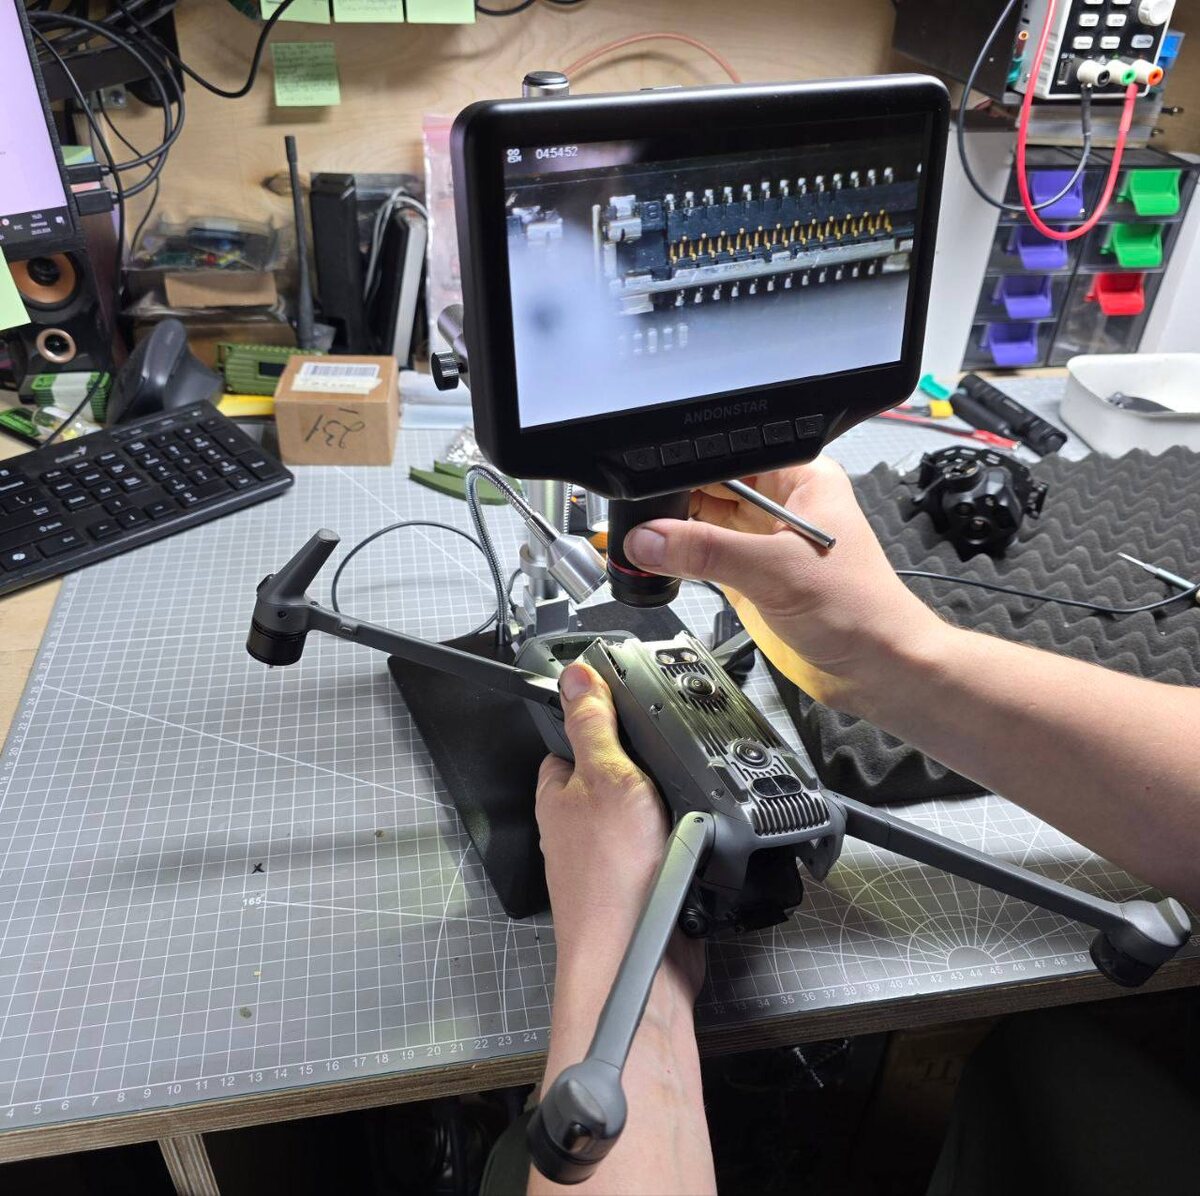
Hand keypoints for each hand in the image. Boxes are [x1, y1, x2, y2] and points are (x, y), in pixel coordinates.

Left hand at [536, 662, 703, 1001]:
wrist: (638, 960)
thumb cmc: (611, 878)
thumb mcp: (607, 777)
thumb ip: (594, 725)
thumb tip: (575, 675)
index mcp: (558, 793)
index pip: (573, 737)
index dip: (603, 721)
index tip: (633, 709)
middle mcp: (579, 825)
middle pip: (618, 774)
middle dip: (649, 769)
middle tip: (670, 767)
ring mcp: (611, 857)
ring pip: (649, 812)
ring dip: (672, 808)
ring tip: (685, 809)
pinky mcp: (643, 883)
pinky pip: (669, 847)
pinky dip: (685, 844)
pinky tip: (695, 845)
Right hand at [623, 457, 944, 715]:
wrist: (877, 671)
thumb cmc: (861, 611)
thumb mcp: (776, 571)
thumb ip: (707, 551)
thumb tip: (649, 538)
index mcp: (800, 479)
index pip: (730, 456)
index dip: (689, 465)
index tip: (646, 482)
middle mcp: (780, 504)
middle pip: (710, 487)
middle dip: (673, 499)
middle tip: (633, 516)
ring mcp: (763, 542)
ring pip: (703, 524)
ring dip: (672, 533)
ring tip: (636, 540)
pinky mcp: (750, 577)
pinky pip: (704, 560)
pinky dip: (679, 562)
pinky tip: (655, 562)